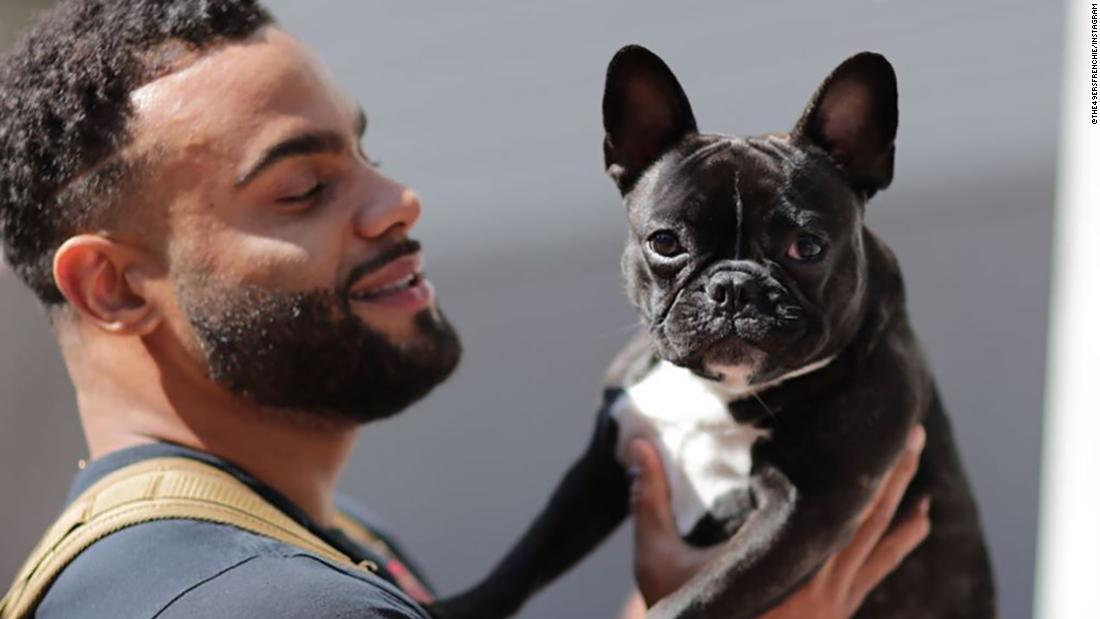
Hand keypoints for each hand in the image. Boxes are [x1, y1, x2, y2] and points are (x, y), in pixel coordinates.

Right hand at [628, 425, 929, 616]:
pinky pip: (877, 570)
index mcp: (784, 560)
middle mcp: (819, 579)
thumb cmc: (684, 617)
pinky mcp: (837, 611)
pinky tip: (916, 525)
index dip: (855, 466)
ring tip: (925, 476)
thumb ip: (649, 499)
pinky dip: (898, 543)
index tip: (868, 425)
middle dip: (894, 473)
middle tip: (914, 432)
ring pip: (880, 544)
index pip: (831, 504)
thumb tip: (634, 441)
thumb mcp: (658, 560)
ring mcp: (834, 600)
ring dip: (903, 508)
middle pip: (869, 516)